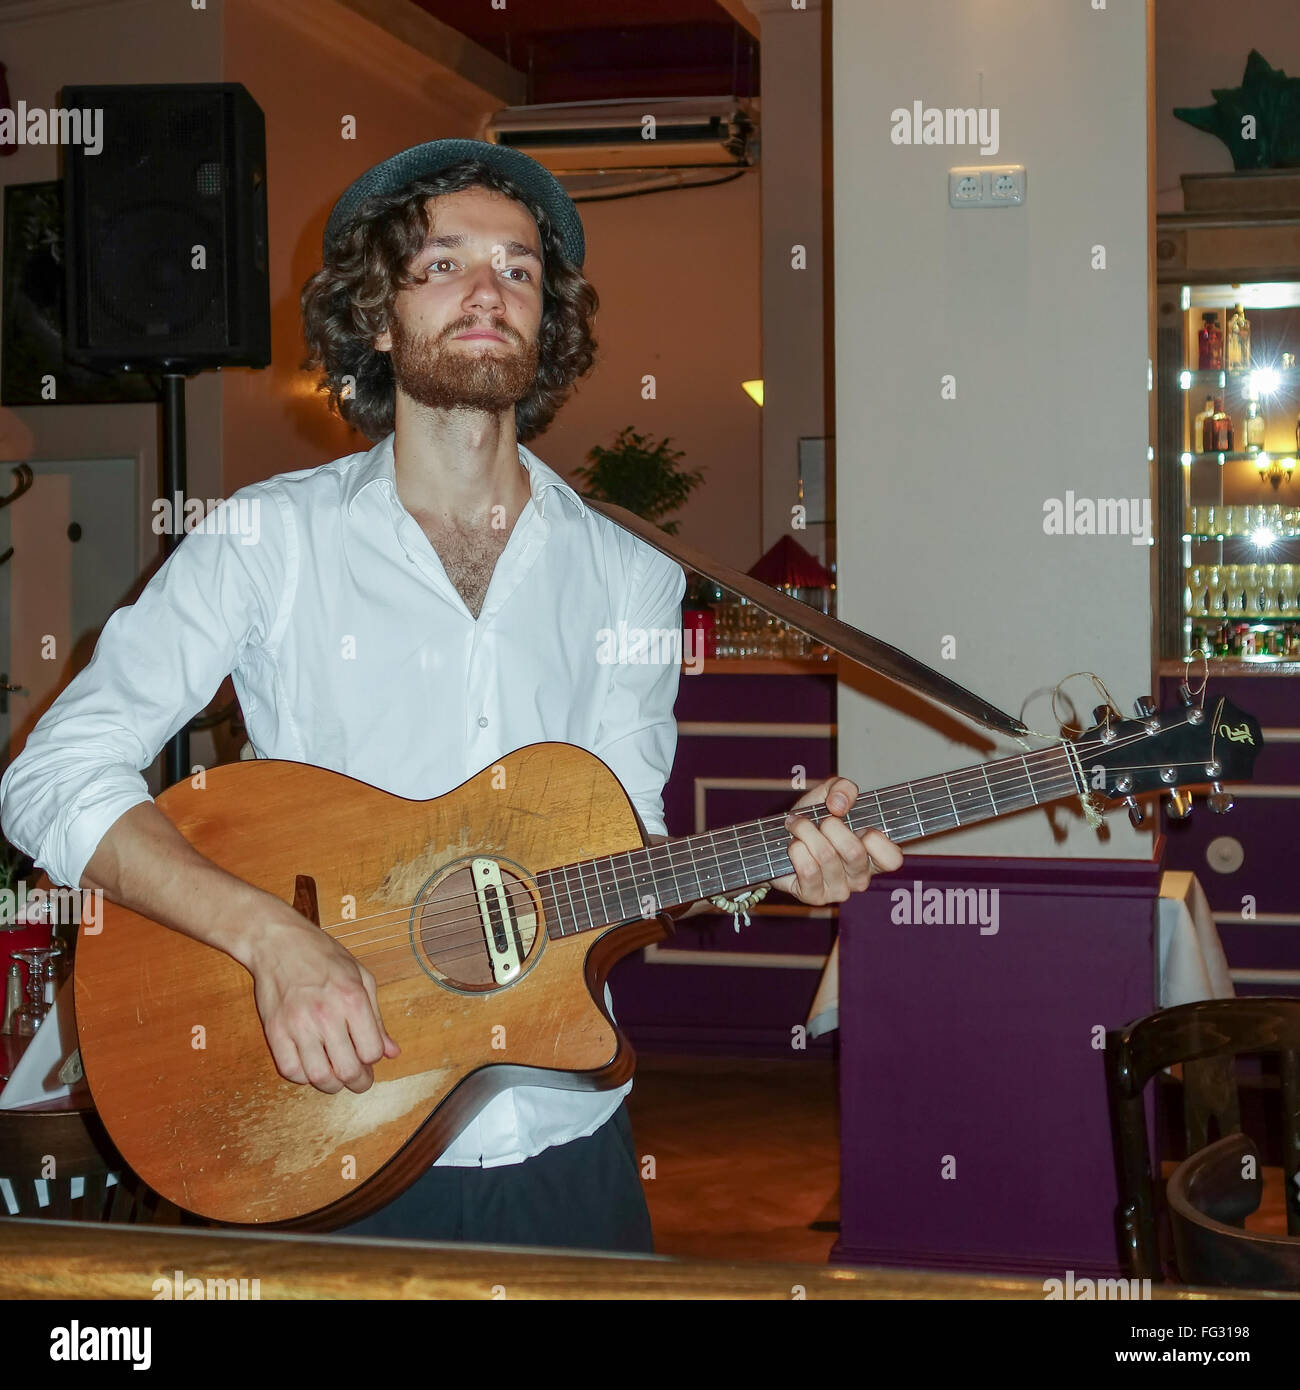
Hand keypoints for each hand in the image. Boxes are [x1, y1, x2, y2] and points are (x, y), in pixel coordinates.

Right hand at [246, 909, 400, 1094]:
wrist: (278, 941)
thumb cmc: (323, 956)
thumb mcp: (361, 978)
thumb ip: (377, 1018)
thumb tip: (392, 1053)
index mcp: (352, 999)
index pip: (371, 1052)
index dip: (374, 1060)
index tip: (369, 1057)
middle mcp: (326, 1014)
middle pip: (347, 1070)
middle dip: (358, 1082)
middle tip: (358, 1080)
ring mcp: (297, 1024)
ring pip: (319, 1077)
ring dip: (331, 1085)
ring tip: (336, 1077)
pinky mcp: (274, 1031)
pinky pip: (290, 1070)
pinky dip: (303, 1077)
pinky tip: (310, 1066)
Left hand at [770, 776, 902, 905]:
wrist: (777, 839)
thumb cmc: (812, 819)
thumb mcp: (829, 794)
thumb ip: (843, 788)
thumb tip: (839, 805)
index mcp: (873, 856)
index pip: (892, 859)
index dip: (875, 838)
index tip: (858, 825)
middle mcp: (860, 877)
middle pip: (854, 852)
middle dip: (831, 826)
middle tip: (821, 820)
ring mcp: (839, 890)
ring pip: (827, 856)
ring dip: (806, 832)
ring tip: (798, 826)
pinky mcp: (815, 896)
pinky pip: (808, 870)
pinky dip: (796, 849)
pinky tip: (793, 845)